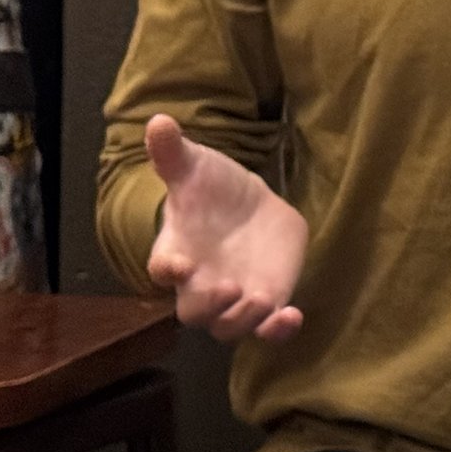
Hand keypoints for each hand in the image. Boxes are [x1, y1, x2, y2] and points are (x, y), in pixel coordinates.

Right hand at [145, 115, 306, 342]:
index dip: (166, 270)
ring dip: (244, 319)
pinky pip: (267, 329)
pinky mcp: (268, 300)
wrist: (251, 205)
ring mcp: (234, 297)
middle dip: (207, 306)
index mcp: (176, 251)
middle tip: (225, 288)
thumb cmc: (213, 189)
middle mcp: (200, 283)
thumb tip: (158, 121)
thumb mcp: (196, 167)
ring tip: (263, 301)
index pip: (161, 268)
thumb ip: (175, 153)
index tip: (175, 266)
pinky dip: (277, 330)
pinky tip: (292, 316)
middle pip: (194, 312)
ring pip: (230, 327)